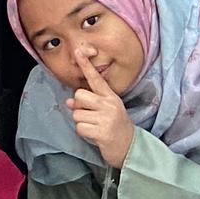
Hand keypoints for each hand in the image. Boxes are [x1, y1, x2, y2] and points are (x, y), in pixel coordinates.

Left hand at [67, 54, 136, 169]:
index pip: (96, 78)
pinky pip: (80, 128)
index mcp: (110, 97)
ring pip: (77, 114)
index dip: (86, 65)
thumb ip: (88, 103)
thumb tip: (68, 102)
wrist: (131, 147)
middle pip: (79, 95)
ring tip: (95, 127)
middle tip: (90, 116)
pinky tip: (95, 135)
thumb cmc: (115, 127)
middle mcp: (109, 104)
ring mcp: (106, 118)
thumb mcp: (105, 111)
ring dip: (82, 123)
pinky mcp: (102, 132)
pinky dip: (84, 133)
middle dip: (79, 107)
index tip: (78, 51)